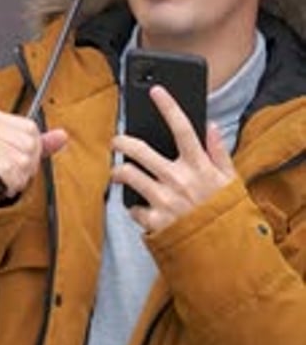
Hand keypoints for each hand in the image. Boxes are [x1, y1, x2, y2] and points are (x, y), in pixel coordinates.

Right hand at [0, 108, 66, 201]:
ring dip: (16, 177)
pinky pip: (15, 178)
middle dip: (24, 165)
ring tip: (0, 172)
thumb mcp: (12, 143)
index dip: (28, 150)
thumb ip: (41, 141)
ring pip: (25, 165)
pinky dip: (9, 185)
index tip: (13, 153)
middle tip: (6, 165)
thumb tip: (63, 136)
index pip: (32, 134)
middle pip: (31, 150)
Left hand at [111, 85, 235, 232]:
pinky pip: (134, 209)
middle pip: (140, 150)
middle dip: (122, 141)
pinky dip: (134, 207)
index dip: (168, 106)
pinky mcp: (155, 222)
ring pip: (129, 175)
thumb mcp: (230, 181)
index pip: (182, 128)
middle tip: (116, 141)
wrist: (223, 253)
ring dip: (119, 172)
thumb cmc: (225, 213)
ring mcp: (165, 201)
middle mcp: (179, 180)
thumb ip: (219, 153)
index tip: (156, 91)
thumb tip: (212, 126)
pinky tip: (140, 208)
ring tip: (118, 172)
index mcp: (199, 166)